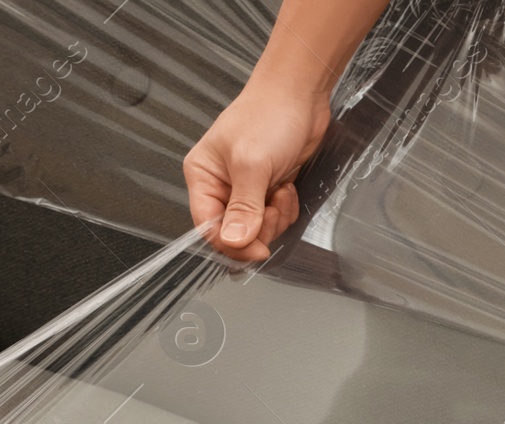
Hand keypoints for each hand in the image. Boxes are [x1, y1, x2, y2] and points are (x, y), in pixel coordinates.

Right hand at [183, 79, 330, 260]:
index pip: (208, 227)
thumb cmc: (269, 114)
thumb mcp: (252, 164)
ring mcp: (246, 188)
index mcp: (203, 176)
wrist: (300, 94)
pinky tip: (287, 187)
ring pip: (257, 228)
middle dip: (259, 228)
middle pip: (234, 233)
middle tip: (271, 208)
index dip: (232, 244)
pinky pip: (275, 217)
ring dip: (275, 217)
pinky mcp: (267, 187)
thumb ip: (243, 207)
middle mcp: (221, 185)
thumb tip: (232, 241)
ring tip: (280, 190)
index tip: (257, 249)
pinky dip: (285, 209)